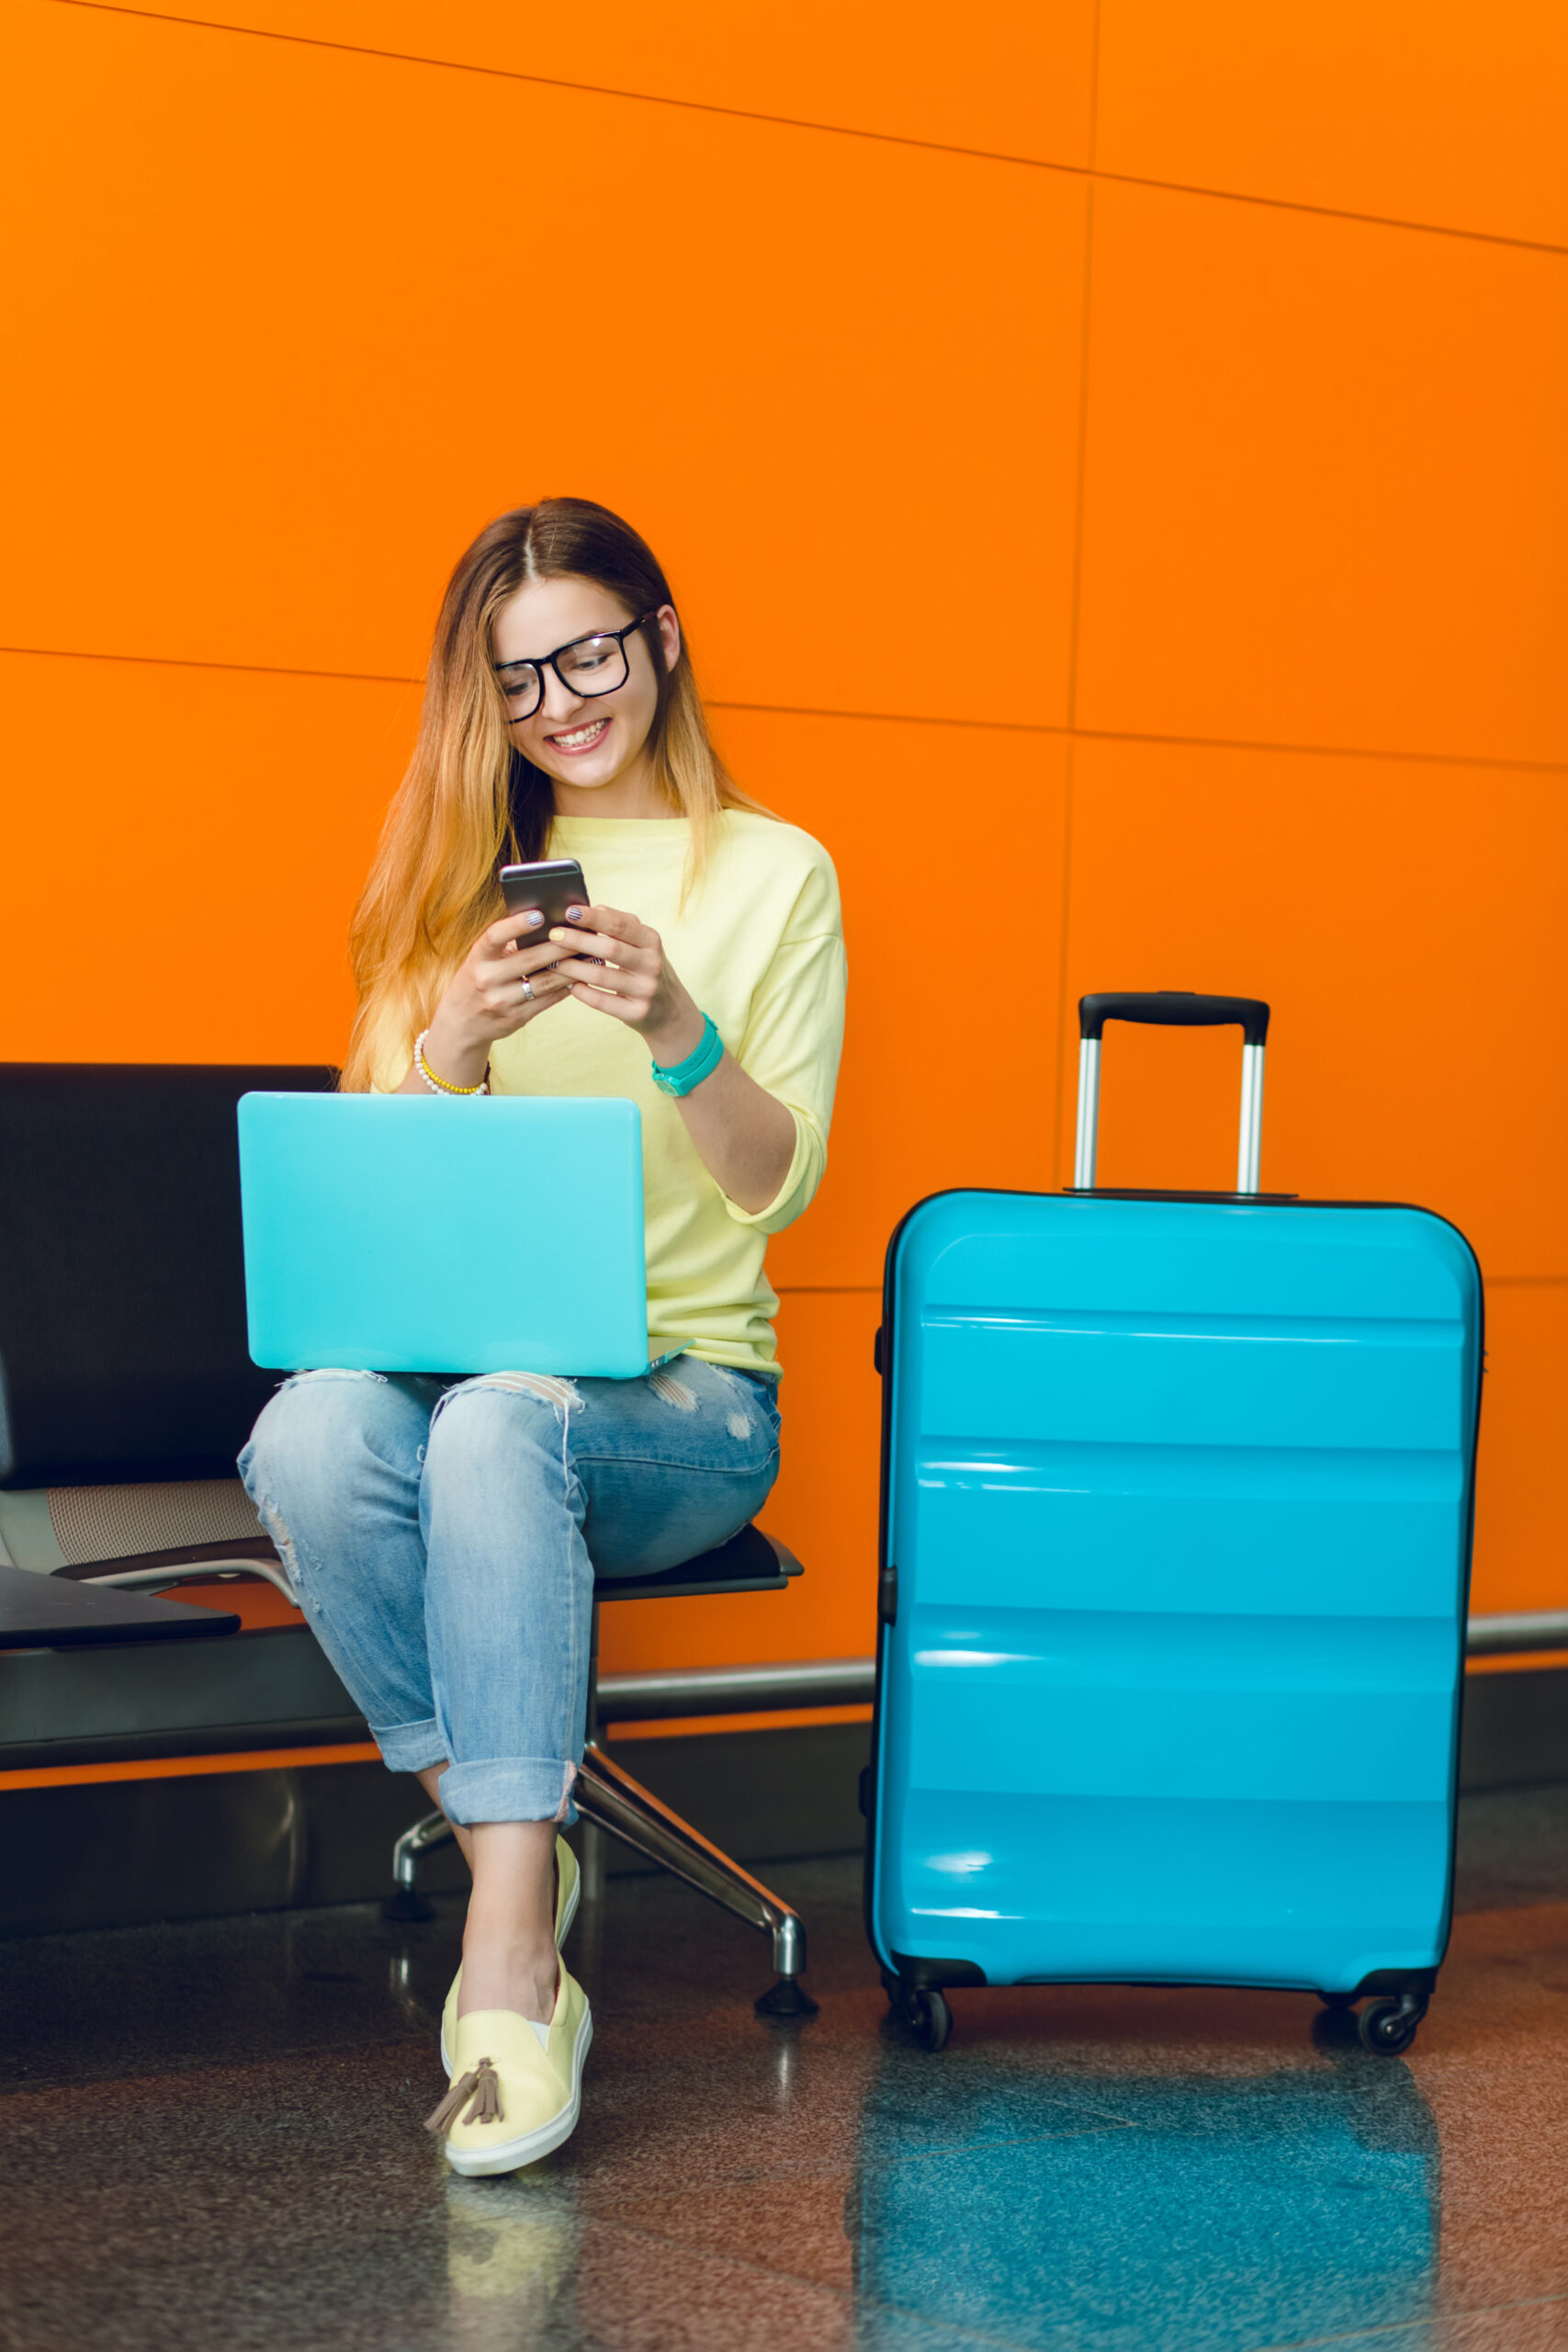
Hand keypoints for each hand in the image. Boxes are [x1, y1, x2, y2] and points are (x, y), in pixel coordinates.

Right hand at [421, 909, 572, 1086]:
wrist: (462, 1023)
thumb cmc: (478, 980)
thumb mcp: (481, 960)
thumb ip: (506, 945)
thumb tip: (547, 923)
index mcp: (477, 958)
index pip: (495, 936)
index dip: (517, 924)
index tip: (540, 913)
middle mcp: (486, 979)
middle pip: (530, 959)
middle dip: (560, 945)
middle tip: (583, 933)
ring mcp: (501, 1001)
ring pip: (544, 982)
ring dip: (570, 968)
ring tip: (590, 955)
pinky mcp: (515, 1018)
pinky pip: (547, 1000)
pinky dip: (565, 988)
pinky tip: (579, 977)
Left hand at [547, 904, 706, 1065]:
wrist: (669, 1010)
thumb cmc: (644, 968)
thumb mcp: (641, 944)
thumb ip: (618, 925)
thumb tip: (588, 909)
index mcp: (651, 941)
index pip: (620, 924)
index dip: (593, 917)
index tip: (569, 911)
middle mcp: (652, 964)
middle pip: (610, 948)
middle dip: (578, 940)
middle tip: (553, 935)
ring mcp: (645, 989)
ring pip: (602, 975)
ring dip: (572, 967)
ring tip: (552, 961)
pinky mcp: (636, 1012)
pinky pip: (602, 1002)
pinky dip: (582, 992)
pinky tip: (569, 985)